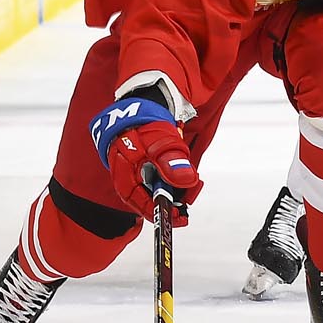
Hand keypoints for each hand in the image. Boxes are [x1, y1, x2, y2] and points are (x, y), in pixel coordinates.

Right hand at [90, 94, 200, 219]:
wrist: (138, 107)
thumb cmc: (144, 125)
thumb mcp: (159, 142)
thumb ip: (171, 162)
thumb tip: (187, 181)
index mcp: (127, 183)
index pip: (146, 209)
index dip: (166, 214)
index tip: (184, 214)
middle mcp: (131, 185)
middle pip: (156, 203)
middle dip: (178, 198)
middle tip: (195, 185)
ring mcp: (140, 178)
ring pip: (162, 193)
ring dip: (180, 187)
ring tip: (192, 174)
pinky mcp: (148, 172)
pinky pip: (164, 182)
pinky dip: (176, 178)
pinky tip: (184, 168)